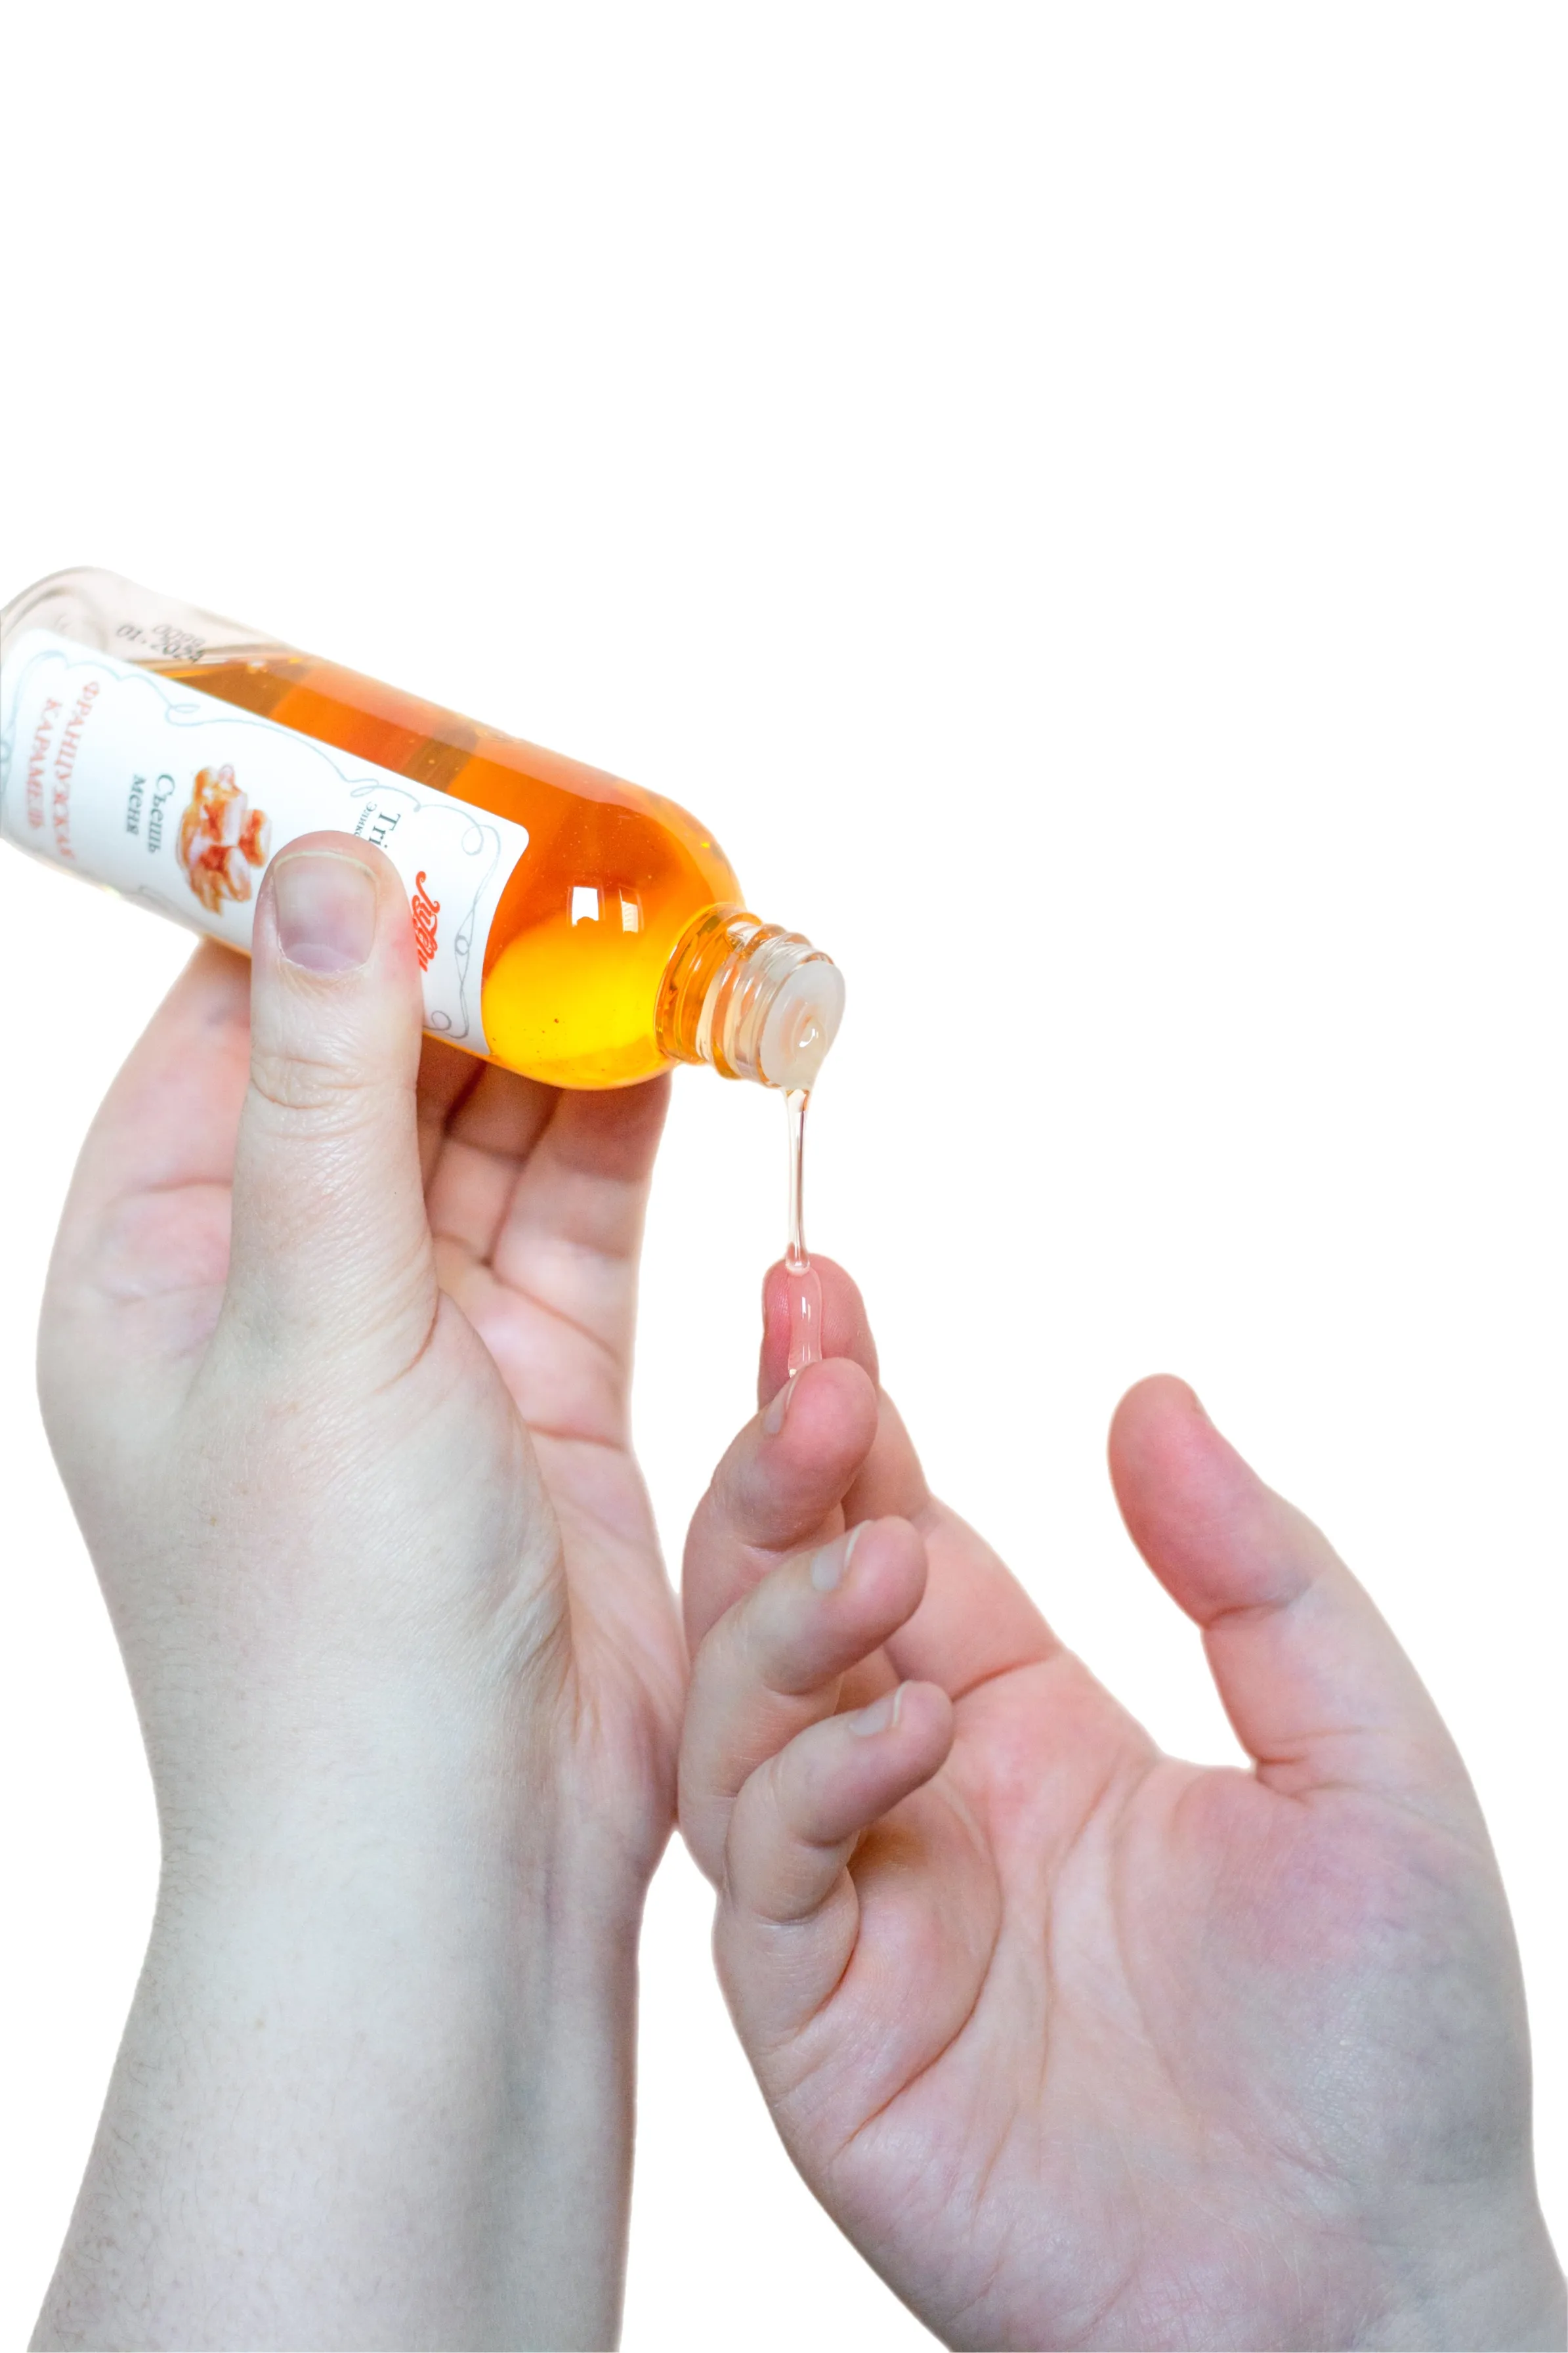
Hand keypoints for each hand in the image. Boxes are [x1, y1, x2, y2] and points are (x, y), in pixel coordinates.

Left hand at [35, 837, 682, 2349]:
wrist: (455, 1865)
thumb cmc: (328, 1624)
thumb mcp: (314, 1320)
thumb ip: (333, 1091)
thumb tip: (328, 868)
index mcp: (160, 1262)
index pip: (233, 1018)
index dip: (320, 893)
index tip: (410, 776)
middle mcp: (281, 1286)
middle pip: (383, 1058)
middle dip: (478, 953)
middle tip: (574, 833)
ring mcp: (418, 1337)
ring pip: (497, 1133)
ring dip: (570, 1033)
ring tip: (654, 912)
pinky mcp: (543, 1389)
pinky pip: (585, 1219)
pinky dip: (631, 1132)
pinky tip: (679, 1038)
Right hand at [680, 1259, 1564, 2350]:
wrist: (1374, 2293)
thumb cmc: (1390, 2038)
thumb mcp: (1363, 1755)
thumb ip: (1258, 1573)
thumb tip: (1151, 1394)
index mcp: (1018, 1716)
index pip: (888, 1525)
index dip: (844, 1406)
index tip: (817, 1288)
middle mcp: (914, 1794)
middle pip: (778, 1596)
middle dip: (779, 1475)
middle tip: (817, 1372)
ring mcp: (859, 1912)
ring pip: (736, 1719)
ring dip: (784, 1612)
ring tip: (882, 1549)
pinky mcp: (828, 2034)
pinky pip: (769, 1879)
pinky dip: (816, 1781)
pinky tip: (913, 1729)